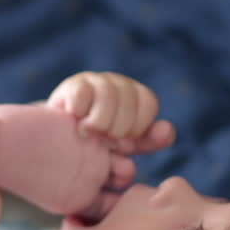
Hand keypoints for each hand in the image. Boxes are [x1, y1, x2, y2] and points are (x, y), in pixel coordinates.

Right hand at [47, 72, 175, 154]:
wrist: (62, 140)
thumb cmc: (99, 146)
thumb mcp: (125, 146)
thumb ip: (147, 141)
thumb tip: (167, 130)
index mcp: (136, 96)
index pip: (148, 103)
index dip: (138, 125)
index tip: (126, 142)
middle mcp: (119, 84)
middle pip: (129, 98)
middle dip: (119, 126)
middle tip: (106, 141)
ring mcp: (96, 82)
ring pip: (108, 95)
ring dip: (100, 121)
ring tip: (88, 135)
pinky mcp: (73, 86)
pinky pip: (82, 94)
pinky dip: (79, 111)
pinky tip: (75, 120)